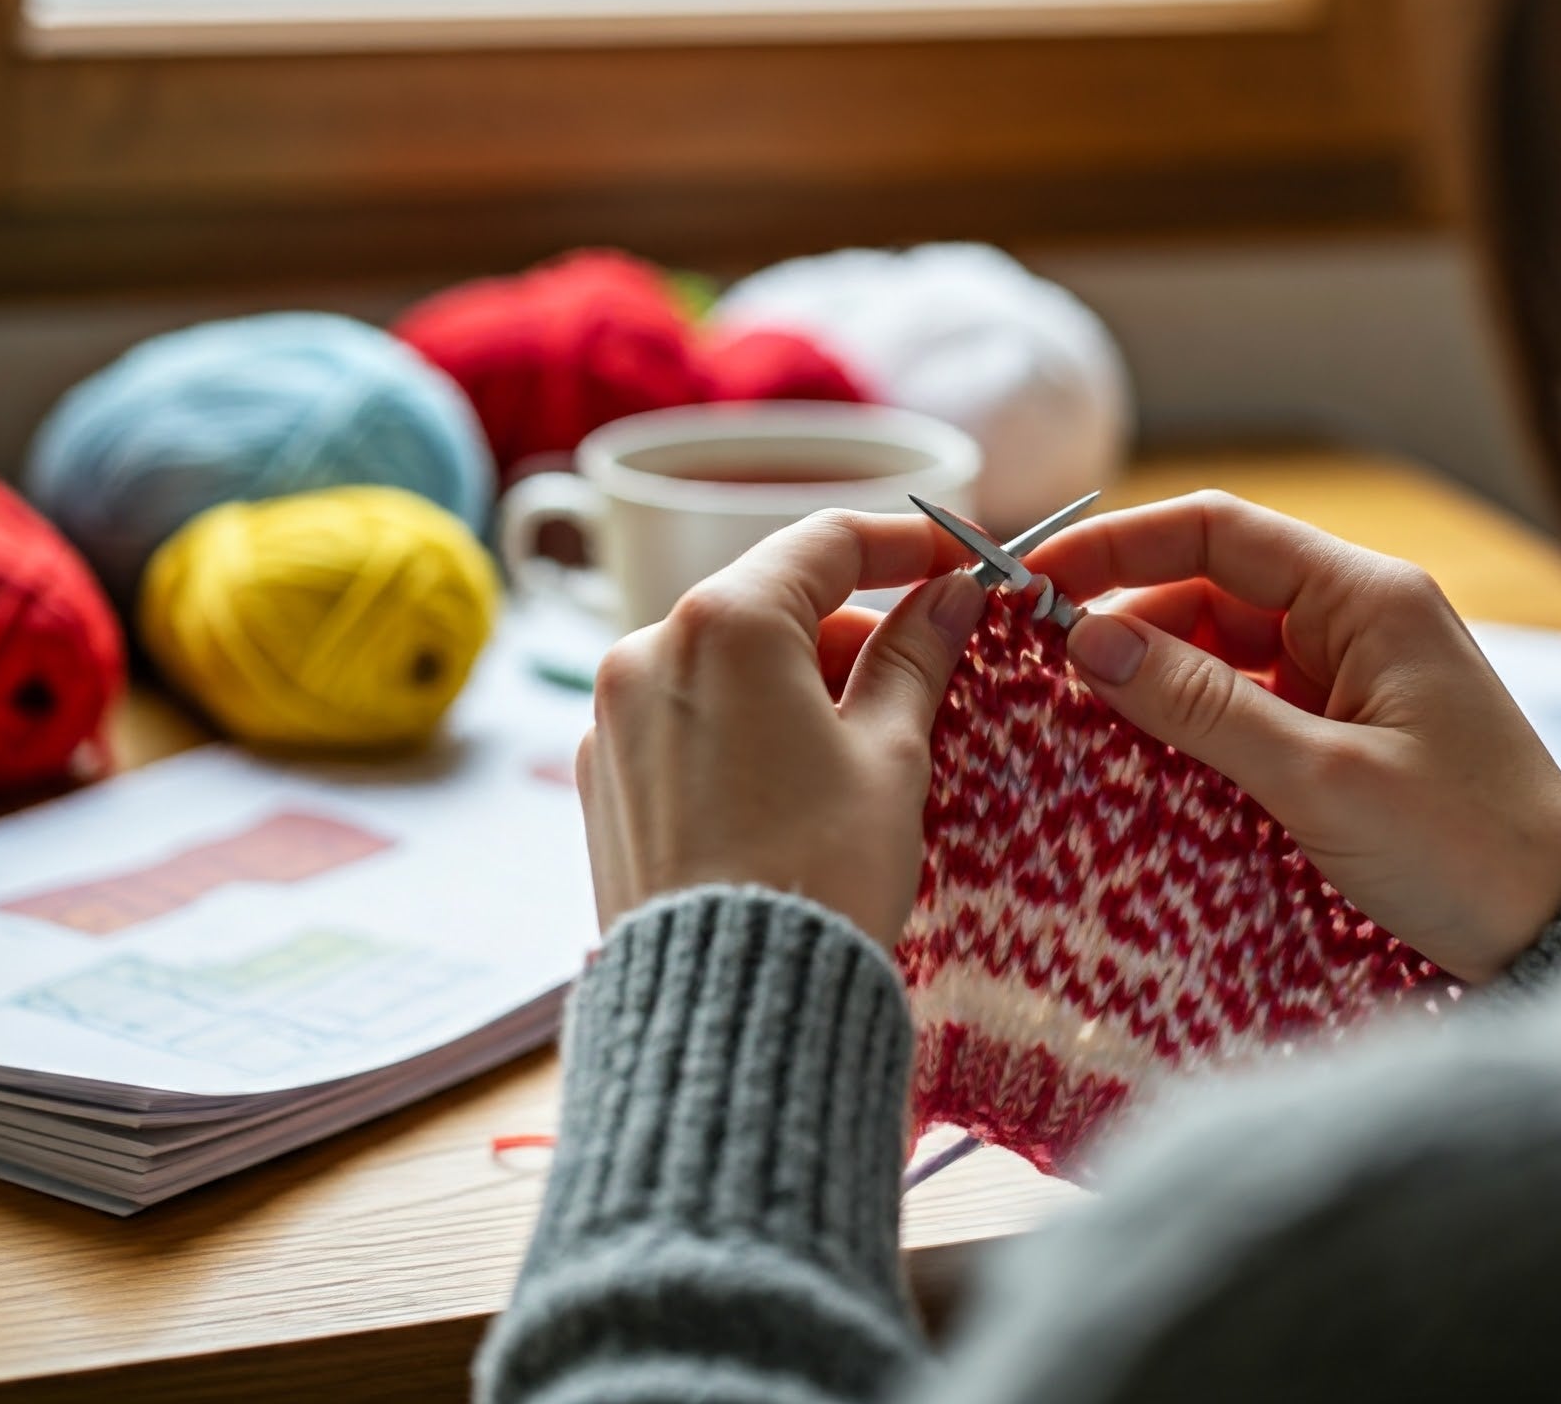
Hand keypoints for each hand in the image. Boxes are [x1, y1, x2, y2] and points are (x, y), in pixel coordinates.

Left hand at [576, 510, 984, 947]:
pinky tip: (798, 787)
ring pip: (728, 663)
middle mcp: (648, 651)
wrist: (729, 1015)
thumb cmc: (821, 877)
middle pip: (772, 604)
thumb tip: (950, 595)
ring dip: (800, 681)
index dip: (905, 544)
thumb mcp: (891, 755)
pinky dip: (747, 727)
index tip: (958, 561)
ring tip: (868, 751)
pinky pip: (688, 719)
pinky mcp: (602, 777)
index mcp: (724, 623)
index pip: (828, 544)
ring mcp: (614, 716)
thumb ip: (915, 656)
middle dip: (854, 630)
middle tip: (929, 674)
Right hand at [1030, 493, 1560, 982]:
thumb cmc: (1467, 851)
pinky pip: (1252, 704)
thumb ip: (1199, 705)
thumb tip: (1087, 640)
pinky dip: (1196, 723)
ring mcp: (1357, 676)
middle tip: (1044, 670)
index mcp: (1368, 597)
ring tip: (1082, 721)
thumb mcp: (1319, 778)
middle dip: (1129, 621)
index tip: (1039, 580)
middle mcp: (1361, 619)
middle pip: (1213, 588)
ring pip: (1226, 650)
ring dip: (1158, 679)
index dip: (1120, 545)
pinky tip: (1146, 758)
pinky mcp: (1352, 733)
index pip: (1219, 529)